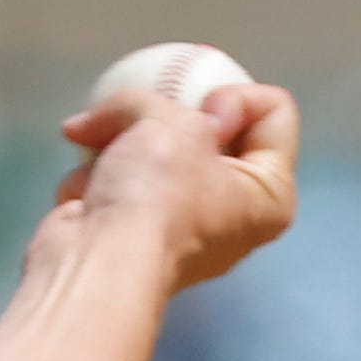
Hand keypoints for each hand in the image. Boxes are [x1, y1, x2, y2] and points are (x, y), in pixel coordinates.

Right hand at [41, 80, 299, 292]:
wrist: (97, 264)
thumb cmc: (157, 194)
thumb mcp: (173, 119)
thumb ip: (168, 96)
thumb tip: (149, 121)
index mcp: (269, 194)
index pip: (275, 111)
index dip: (232, 96)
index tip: (200, 112)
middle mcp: (234, 214)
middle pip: (212, 128)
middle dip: (168, 113)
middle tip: (147, 120)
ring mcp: (181, 226)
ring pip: (156, 149)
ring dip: (121, 138)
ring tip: (99, 140)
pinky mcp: (134, 233)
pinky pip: (122, 182)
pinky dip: (100, 177)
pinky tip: (86, 185)